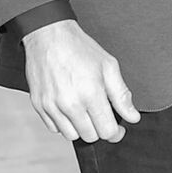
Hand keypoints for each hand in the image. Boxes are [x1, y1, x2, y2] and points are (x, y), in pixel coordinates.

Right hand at [24, 19, 139, 141]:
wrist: (49, 36)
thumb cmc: (81, 49)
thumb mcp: (109, 67)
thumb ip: (122, 96)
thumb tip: (133, 117)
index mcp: (90, 94)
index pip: (107, 131)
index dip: (116, 133)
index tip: (118, 128)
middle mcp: (69, 104)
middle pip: (90, 136)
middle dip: (99, 129)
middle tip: (102, 115)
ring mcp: (51, 106)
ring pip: (71, 136)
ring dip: (81, 128)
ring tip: (85, 110)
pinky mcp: (38, 105)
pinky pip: (54, 128)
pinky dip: (64, 124)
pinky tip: (70, 108)